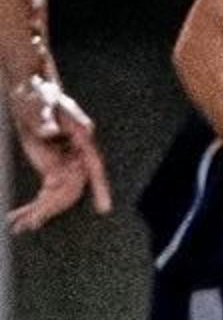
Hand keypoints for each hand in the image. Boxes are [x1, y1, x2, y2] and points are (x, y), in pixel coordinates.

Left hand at [6, 77, 110, 233]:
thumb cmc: (40, 95)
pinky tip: (21, 217)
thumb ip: (45, 119)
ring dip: (41, 212)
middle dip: (52, 208)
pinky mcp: (51, 169)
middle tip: (34, 222)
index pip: (95, 166)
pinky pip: (46, 193)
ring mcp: (65, 164)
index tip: (104, 208)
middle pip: (72, 188)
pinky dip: (35, 206)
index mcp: (83, 138)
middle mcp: (78, 156)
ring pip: (59, 196)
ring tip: (20, 226)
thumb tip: (51, 133)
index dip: (101, 187)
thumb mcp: (41, 103)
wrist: (31, 94)